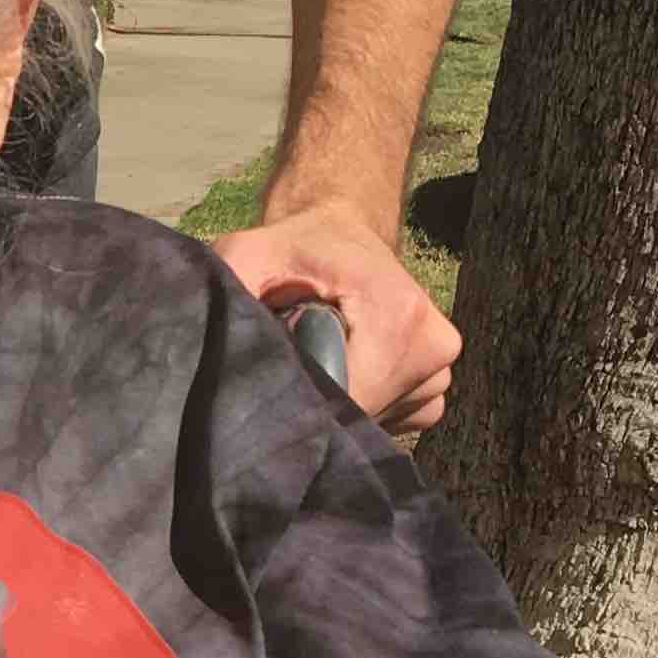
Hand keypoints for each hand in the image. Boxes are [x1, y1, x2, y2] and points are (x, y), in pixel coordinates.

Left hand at [209, 203, 456, 430]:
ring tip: (310, 362)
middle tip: (282, 371)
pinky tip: (335, 372)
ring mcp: (439, 374)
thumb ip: (231, 294)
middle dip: (313, 405)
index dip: (298, 402)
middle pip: (361, 415)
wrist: (340, 235)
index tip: (265, 391)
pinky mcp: (432, 392)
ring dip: (332, 407)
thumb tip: (219, 352)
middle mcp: (434, 348)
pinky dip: (354, 407)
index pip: (349, 396)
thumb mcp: (247, 255)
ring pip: (372, 423)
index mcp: (400, 314)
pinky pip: (387, 422)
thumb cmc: (292, 249)